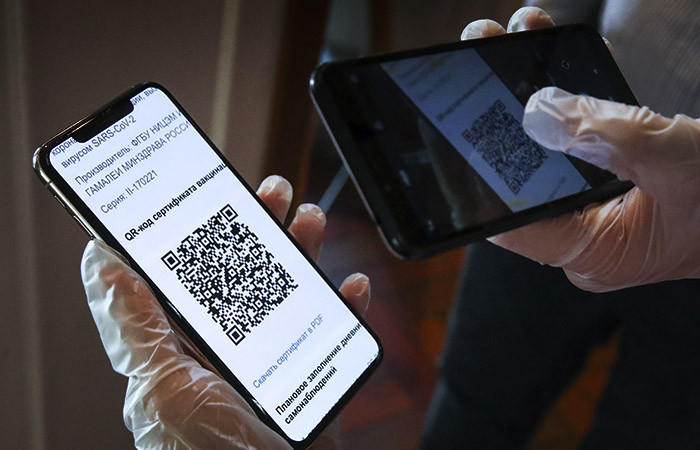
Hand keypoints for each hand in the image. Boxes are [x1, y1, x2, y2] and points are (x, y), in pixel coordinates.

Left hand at [81, 175, 370, 448]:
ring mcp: (269, 357)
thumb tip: (105, 269)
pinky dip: (345, 305)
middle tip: (271, 192)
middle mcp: (224, 345)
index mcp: (182, 345)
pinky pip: (331, 329)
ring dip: (301, 250)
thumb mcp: (163, 389)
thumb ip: (138, 331)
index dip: (189, 231)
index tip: (201, 193)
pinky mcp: (307, 372)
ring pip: (287, 289)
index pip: (179, 275)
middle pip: (240, 271)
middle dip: (257, 228)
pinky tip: (351, 287)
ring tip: (311, 219)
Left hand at [462, 7, 699, 291]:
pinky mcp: (615, 179)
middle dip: (499, 114)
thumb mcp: (675, 160)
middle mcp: (585, 232)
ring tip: (511, 38)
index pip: (509, 221)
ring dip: (532, 94)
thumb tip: (538, 111)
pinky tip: (553, 53)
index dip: (471, 179)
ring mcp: (599, 206)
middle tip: (476, 56)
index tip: (442, 132)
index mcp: (590, 251)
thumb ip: (606, 136)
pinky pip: (580, 140)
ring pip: (549, 150)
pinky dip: (571, 98)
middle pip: (524, 175)